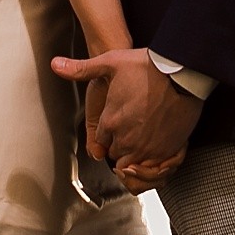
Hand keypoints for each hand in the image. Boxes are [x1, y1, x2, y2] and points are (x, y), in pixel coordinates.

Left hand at [52, 47, 201, 183]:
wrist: (179, 72)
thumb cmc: (146, 67)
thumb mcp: (109, 63)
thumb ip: (80, 69)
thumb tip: (55, 65)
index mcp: (109, 121)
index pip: (101, 142)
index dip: (109, 134)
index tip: (117, 125)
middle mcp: (124, 139)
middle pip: (116, 154)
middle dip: (120, 146)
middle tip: (131, 131)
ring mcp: (145, 148)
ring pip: (132, 165)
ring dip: (135, 157)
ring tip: (143, 140)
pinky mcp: (165, 152)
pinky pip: (152, 170)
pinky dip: (151, 164)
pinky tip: (155, 148)